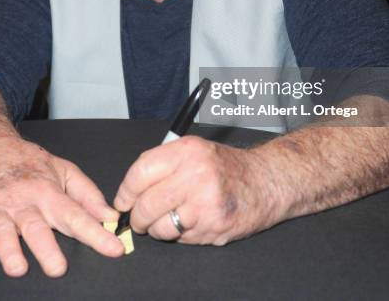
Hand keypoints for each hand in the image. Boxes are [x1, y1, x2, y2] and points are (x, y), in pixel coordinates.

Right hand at [0, 136, 123, 276]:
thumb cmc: (31, 164)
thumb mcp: (65, 171)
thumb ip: (88, 196)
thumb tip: (111, 217)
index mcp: (49, 192)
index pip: (76, 215)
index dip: (96, 233)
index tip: (114, 248)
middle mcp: (24, 202)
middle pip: (36, 227)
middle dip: (47, 249)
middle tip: (58, 268)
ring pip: (3, 231)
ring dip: (10, 250)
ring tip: (18, 268)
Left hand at [114, 136, 278, 244]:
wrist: (266, 181)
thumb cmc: (226, 166)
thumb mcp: (194, 150)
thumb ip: (163, 162)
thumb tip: (130, 188)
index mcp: (187, 151)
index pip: (140, 172)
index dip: (125, 191)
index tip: (123, 201)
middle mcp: (196, 175)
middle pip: (146, 204)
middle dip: (137, 217)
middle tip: (139, 218)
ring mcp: (206, 203)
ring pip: (160, 227)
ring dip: (157, 229)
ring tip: (168, 220)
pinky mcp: (214, 226)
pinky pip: (181, 239)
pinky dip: (179, 235)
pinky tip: (191, 222)